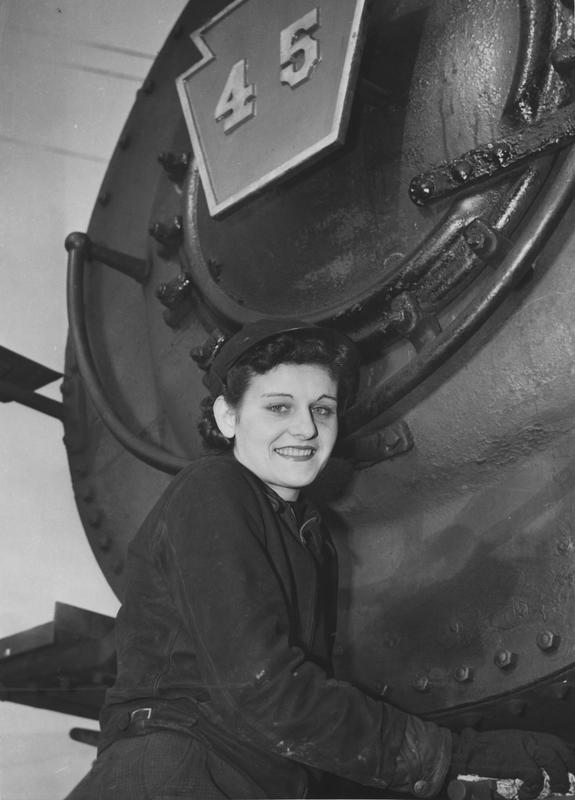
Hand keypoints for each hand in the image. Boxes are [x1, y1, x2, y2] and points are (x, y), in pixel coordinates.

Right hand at [450, 728, 574, 798]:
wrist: (464, 751)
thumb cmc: (484, 752)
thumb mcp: (509, 746)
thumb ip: (525, 751)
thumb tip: (542, 766)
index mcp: (526, 736)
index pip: (555, 742)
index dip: (567, 755)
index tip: (571, 767)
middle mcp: (526, 738)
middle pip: (558, 748)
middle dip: (570, 764)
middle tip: (568, 782)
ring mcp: (521, 748)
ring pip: (553, 761)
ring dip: (560, 778)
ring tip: (558, 790)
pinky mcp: (515, 761)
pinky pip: (536, 777)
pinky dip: (534, 790)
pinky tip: (525, 794)